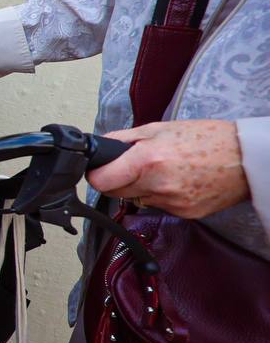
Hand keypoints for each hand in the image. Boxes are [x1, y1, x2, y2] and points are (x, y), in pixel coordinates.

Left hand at [87, 120, 248, 218]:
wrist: (246, 159)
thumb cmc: (207, 138)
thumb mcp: (160, 129)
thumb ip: (125, 140)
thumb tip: (101, 147)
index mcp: (148, 160)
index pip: (101, 181)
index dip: (96, 174)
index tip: (100, 170)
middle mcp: (157, 185)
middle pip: (115, 192)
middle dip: (118, 180)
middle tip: (134, 166)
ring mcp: (171, 203)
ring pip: (137, 200)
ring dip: (141, 188)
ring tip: (163, 171)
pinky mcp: (183, 214)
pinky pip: (158, 206)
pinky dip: (161, 195)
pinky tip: (177, 181)